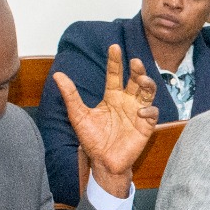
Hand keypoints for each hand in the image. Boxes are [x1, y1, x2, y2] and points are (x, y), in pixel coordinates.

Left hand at [54, 44, 158, 198]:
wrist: (102, 162)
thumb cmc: (92, 139)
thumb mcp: (78, 115)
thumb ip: (71, 95)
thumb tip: (58, 75)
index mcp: (112, 96)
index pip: (115, 74)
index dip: (115, 61)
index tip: (114, 47)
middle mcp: (126, 101)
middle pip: (135, 80)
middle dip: (137, 69)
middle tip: (135, 62)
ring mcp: (137, 112)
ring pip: (147, 92)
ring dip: (147, 84)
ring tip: (143, 80)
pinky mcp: (145, 126)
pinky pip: (152, 114)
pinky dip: (149, 110)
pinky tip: (141, 111)